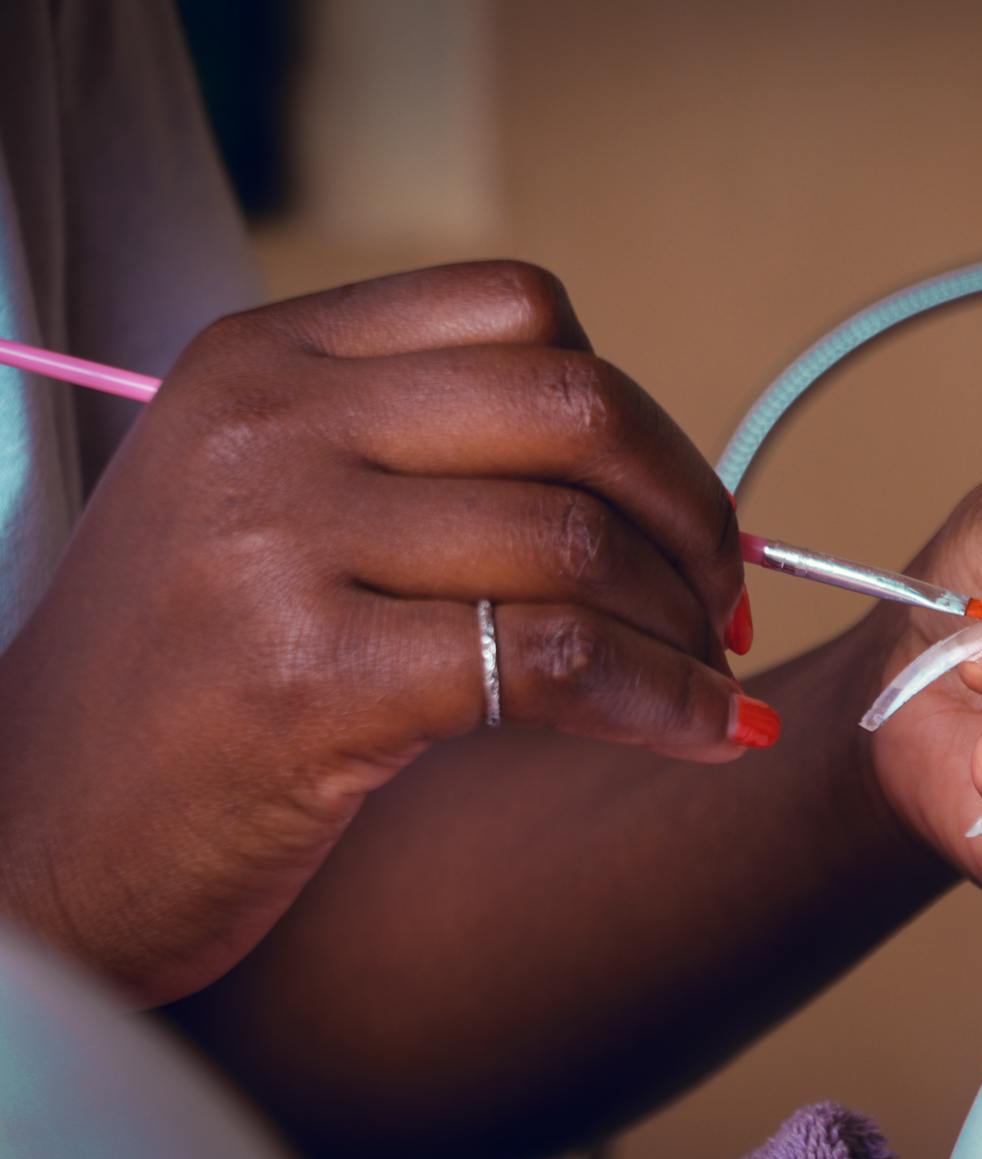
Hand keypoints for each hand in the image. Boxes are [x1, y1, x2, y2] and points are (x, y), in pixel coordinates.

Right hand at [0, 262, 756, 1005]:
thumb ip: (433, 463)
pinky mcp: (305, 677)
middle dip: (694, 515)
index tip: (681, 515)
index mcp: (265, 357)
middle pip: (577, 409)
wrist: (31, 836)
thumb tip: (669, 495)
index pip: (524, 310)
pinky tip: (699, 738)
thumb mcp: (275, 513)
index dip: (642, 417)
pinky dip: (661, 701)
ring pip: (578, 540)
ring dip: (684, 627)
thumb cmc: (190, 686)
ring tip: (706, 685)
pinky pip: (553, 658)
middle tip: (723, 609)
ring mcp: (276, 541)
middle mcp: (267, 423)